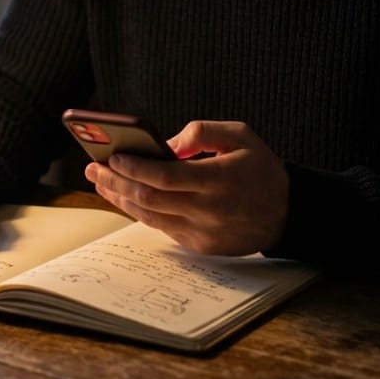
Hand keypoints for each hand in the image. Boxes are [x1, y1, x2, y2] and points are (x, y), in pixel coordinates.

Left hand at [85, 120, 287, 255]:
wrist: (287, 214)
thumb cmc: (261, 168)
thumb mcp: (241, 136)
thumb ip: (202, 133)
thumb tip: (165, 146)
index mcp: (219, 180)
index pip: (165, 177)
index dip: (134, 167)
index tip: (112, 156)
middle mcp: (208, 210)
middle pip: (149, 198)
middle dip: (116, 181)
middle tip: (92, 167)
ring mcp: (202, 232)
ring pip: (150, 216)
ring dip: (120, 198)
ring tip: (100, 181)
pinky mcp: (199, 245)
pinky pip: (161, 227)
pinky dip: (139, 211)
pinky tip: (124, 196)